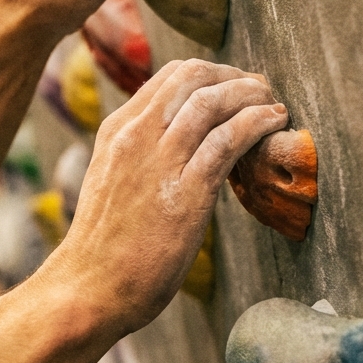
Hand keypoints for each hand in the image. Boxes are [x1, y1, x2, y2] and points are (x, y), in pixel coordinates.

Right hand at [42, 60, 287, 332]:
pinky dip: (257, 124)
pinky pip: (227, 140)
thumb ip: (139, 158)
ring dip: (252, 95)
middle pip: (192, 77)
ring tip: (274, 105)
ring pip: (212, 101)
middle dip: (234, 77)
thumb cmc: (103, 248)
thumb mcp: (112, 183)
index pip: (168, 77)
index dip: (211, 74)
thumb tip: (176, 150)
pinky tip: (274, 124)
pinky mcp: (185, 192)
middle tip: (261, 91)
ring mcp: (159, 161)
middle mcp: (135, 135)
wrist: (88, 288)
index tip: (235, 86)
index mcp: (116, 131)